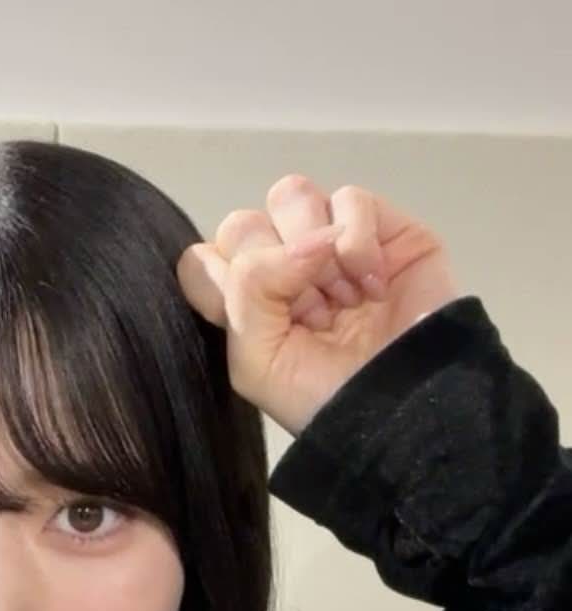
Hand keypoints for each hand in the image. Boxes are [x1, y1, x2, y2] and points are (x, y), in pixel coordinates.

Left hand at [175, 174, 460, 436]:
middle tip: (312, 316)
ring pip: (291, 195)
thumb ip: (249, 288)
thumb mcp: (257, 361)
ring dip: (314, 251)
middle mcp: (280, 269)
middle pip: (242, 224)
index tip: (258, 322)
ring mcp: (330, 245)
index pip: (201, 259)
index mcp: (243, 304)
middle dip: (274, 270)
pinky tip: (374, 285)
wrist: (408, 414)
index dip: (224, 282)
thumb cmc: (326, 398)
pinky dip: (358, 241)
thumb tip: (308, 240)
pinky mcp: (385, 230)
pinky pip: (350, 199)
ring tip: (344, 300)